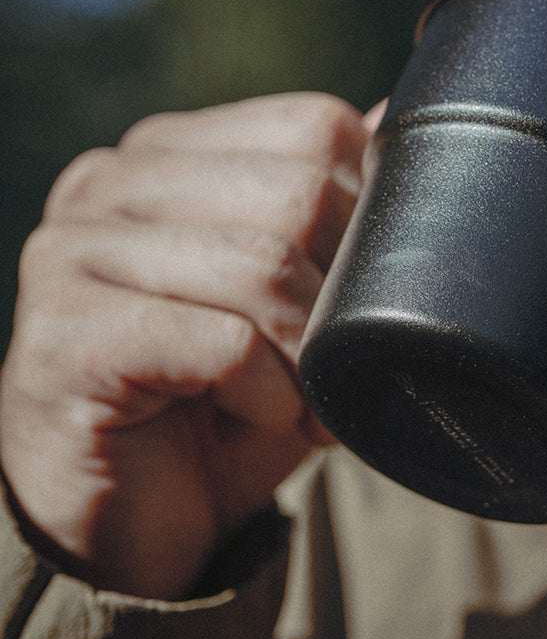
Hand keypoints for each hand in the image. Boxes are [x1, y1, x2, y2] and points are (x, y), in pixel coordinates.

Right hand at [0, 93, 372, 598]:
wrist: (143, 524)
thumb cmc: (230, 405)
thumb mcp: (301, 300)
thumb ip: (337, 211)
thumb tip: (391, 114)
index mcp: (169, 156)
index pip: (312, 129)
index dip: (369, 223)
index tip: (364, 302)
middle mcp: (111, 184)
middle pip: (297, 193)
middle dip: (343, 297)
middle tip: (340, 364)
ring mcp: (73, 253)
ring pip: (261, 266)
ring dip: (311, 357)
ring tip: (308, 404)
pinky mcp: (64, 337)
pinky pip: (223, 343)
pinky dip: (269, 395)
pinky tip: (261, 419)